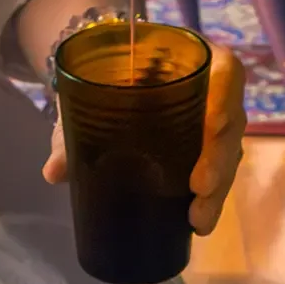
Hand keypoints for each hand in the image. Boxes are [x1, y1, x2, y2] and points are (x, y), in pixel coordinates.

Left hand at [43, 43, 246, 236]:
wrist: (102, 83)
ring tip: (198, 219)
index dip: (224, 98)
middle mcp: (210, 89)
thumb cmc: (101, 79)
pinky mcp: (202, 148)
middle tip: (200, 190)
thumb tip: (53, 172)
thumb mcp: (84, 97)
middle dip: (219, 158)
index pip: (225, 71)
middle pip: (230, 121)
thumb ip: (69, 130)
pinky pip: (216, 171)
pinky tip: (198, 223)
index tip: (212, 128)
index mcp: (189, 60)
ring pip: (226, 152)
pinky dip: (209, 198)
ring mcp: (210, 121)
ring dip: (217, 188)